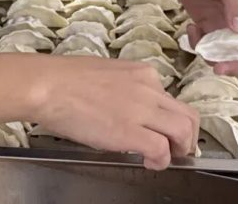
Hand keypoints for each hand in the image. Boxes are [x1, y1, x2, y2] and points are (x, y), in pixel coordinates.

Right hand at [29, 54, 198, 169]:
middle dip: (189, 138)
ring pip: (183, 130)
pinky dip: (161, 160)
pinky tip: (150, 163)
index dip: (172, 120)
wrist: (49, 85)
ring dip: (181, 150)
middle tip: (178, 151)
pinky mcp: (129, 131)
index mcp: (143, 74)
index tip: (165, 132)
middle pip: (189, 115)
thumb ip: (126, 88)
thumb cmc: (66, 80)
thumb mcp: (108, 74)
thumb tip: (129, 108)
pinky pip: (161, 149)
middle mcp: (149, 88)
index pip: (172, 99)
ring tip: (167, 159)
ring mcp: (141, 109)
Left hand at [154, 0, 237, 86]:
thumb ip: (233, 4)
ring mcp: (220, 23)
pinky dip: (198, 43)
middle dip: (232, 63)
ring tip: (198, 44)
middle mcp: (237, 19)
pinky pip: (206, 43)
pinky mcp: (205, 24)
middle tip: (218, 69)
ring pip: (223, 51)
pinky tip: (191, 29)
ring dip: (212, 55)